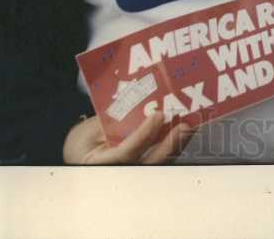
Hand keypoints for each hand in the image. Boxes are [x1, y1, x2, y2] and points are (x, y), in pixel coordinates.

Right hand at [63, 112, 194, 164]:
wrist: (82, 153)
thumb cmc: (84, 140)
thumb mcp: (89, 129)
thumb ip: (110, 120)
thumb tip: (136, 101)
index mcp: (100, 163)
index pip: (126, 153)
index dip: (143, 135)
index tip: (158, 116)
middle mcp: (120, 171)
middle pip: (149, 163)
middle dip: (170, 145)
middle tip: (185, 126)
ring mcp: (134, 170)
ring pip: (160, 161)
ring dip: (178, 144)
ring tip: (191, 125)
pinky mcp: (144, 165)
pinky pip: (162, 156)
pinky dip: (175, 143)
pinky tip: (185, 129)